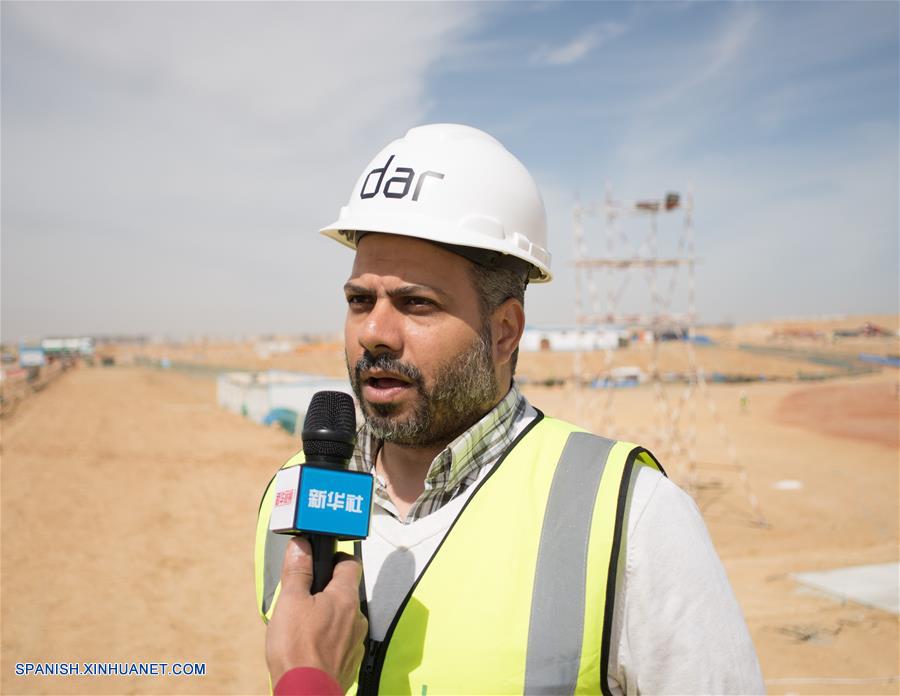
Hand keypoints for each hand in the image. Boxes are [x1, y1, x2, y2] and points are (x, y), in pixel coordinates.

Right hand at [266, 537, 367, 692]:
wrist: (306, 692)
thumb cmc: (298, 650)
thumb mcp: (290, 601)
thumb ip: (297, 571)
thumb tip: (301, 546)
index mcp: (345, 597)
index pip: (350, 564)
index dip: (336, 558)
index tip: (324, 560)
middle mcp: (356, 617)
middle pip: (345, 592)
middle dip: (327, 591)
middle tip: (304, 596)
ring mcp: (356, 641)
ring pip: (344, 619)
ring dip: (328, 617)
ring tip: (303, 625)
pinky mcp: (350, 661)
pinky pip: (342, 641)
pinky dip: (329, 640)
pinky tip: (311, 646)